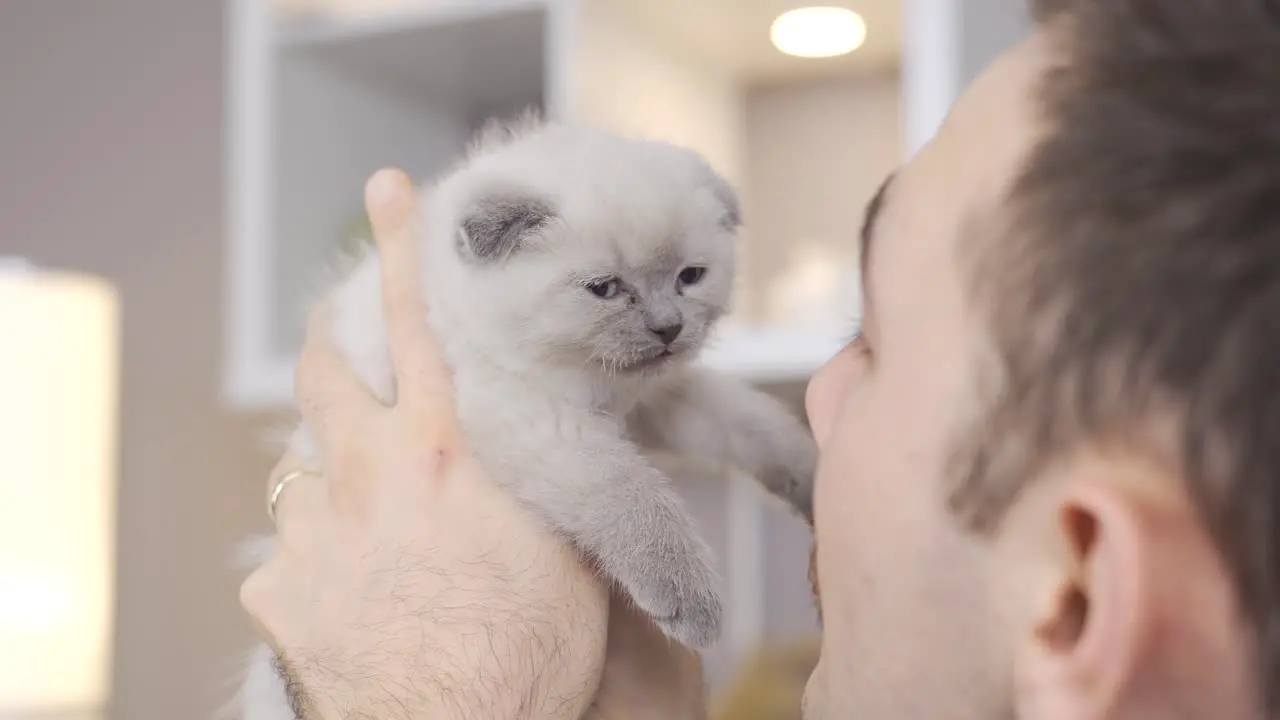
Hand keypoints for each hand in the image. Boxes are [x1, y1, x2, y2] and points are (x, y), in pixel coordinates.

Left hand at [239, 168, 608, 719]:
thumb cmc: (526, 652)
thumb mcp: (569, 553)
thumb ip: (550, 488)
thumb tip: (567, 457)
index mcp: (445, 452)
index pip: (421, 324)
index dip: (406, 249)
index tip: (390, 191)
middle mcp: (368, 475)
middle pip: (327, 376)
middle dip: (329, 336)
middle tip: (335, 324)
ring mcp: (314, 532)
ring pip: (307, 474)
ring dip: (336, 481)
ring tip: (372, 522)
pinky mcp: (279, 592)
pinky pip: (289, 557)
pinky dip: (316, 562)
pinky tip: (349, 596)